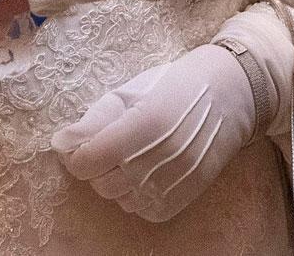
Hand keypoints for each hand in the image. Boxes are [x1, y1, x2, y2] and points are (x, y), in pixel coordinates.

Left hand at [53, 44, 253, 221]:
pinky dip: (136, 193)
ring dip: (117, 179)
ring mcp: (171, 183)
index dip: (76, 152)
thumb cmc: (178, 84)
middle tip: (111, 142)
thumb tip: (61, 144)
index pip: (85, 161)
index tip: (80, 141)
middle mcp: (156, 159)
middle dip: (97, 164)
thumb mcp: (135, 90)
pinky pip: (141, 209)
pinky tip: (147, 170)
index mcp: (142, 124)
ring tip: (133, 154)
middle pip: (99, 182)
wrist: (231, 94)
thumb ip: (96, 119)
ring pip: (118, 198)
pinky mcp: (181, 199)